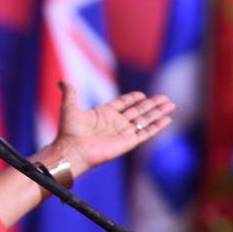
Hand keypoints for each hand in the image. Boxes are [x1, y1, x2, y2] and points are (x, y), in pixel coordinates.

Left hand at [52, 82, 174, 175]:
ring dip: (158, 113)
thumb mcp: (69, 107)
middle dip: (152, 105)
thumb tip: (61, 81)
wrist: (72, 149)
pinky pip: (145, 133)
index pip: (122, 104)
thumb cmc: (69, 131)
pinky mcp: (128, 142)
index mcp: (103, 114)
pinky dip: (157, 126)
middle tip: (166, 98)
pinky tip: (167, 120)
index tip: (142, 94)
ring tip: (171, 105)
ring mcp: (122, 133)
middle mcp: (115, 123)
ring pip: (145, 120)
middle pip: (138, 111)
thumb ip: (70, 93)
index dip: (132, 99)